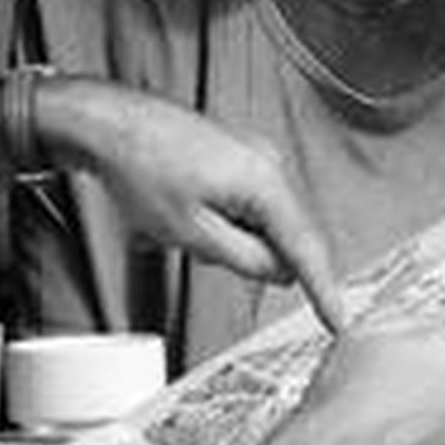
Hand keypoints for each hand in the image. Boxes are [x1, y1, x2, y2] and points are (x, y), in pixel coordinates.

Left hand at [39, 78, 343, 329]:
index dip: (324, 290)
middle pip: (284, 234)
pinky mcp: (231, 156)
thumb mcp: (192, 233)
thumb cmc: (138, 168)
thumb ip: (246, 260)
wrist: (104, 123)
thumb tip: (280, 273)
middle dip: (249, 255)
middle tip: (198, 249)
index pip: (307, 247)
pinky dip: (215, 219)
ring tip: (172, 222)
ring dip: (224, 237)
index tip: (340, 321)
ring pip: (258, 221)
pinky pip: (240, 203)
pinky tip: (176, 211)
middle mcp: (267, 161)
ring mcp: (250, 155)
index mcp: (265, 179)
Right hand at [296, 321, 444, 444]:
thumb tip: (414, 322)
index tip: (426, 346)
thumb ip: (402, 318)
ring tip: (387, 414)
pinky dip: (427, 442)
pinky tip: (394, 439)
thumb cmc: (342, 401)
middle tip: (396, 382)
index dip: (439, 340)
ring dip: (430, 411)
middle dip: (434, 376)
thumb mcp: (361, 330)